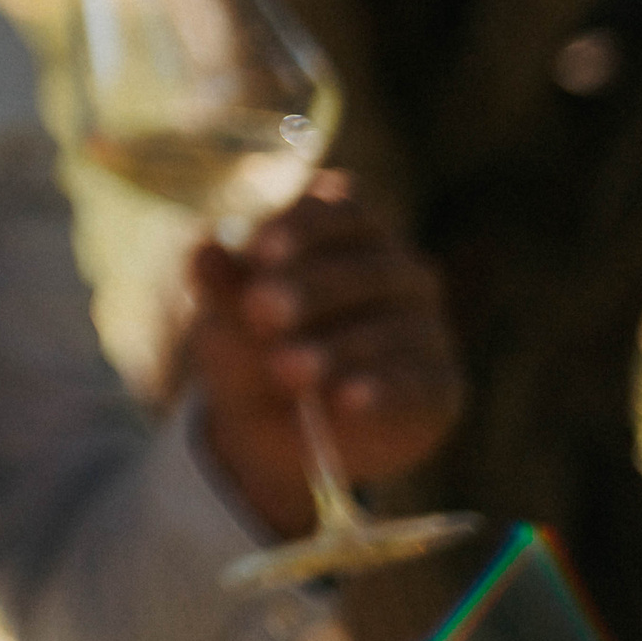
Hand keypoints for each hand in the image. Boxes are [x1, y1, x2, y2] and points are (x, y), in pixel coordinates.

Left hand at [188, 171, 463, 537]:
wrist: (276, 431)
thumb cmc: (253, 350)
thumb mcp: (229, 321)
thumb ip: (222, 289)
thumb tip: (201, 248)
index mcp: (351, 236)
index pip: (343, 209)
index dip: (304, 226)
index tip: (258, 251)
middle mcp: (399, 272)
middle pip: (366, 265)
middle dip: (310, 287)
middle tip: (259, 310)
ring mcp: (426, 328)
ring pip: (391, 327)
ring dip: (335, 346)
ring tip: (284, 368)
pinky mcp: (440, 385)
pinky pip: (416, 382)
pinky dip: (379, 390)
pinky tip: (343, 400)